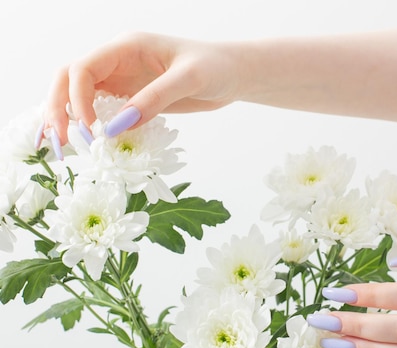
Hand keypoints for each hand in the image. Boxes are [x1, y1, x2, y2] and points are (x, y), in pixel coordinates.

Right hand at [43, 32, 240, 144]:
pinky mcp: (132, 99)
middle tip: (61, 142)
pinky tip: (86, 147)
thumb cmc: (217, 67)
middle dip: (59, 109)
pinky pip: (101, 112)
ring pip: (79, 96)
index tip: (92, 130)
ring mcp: (123, 81)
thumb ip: (154, 99)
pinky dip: (89, 128)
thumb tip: (117, 127)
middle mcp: (118, 62)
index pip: (83, 69)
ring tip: (63, 149)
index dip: (78, 100)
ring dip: (67, 120)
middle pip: (69, 80)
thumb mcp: (189, 80)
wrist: (235, 75)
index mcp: (127, 47)